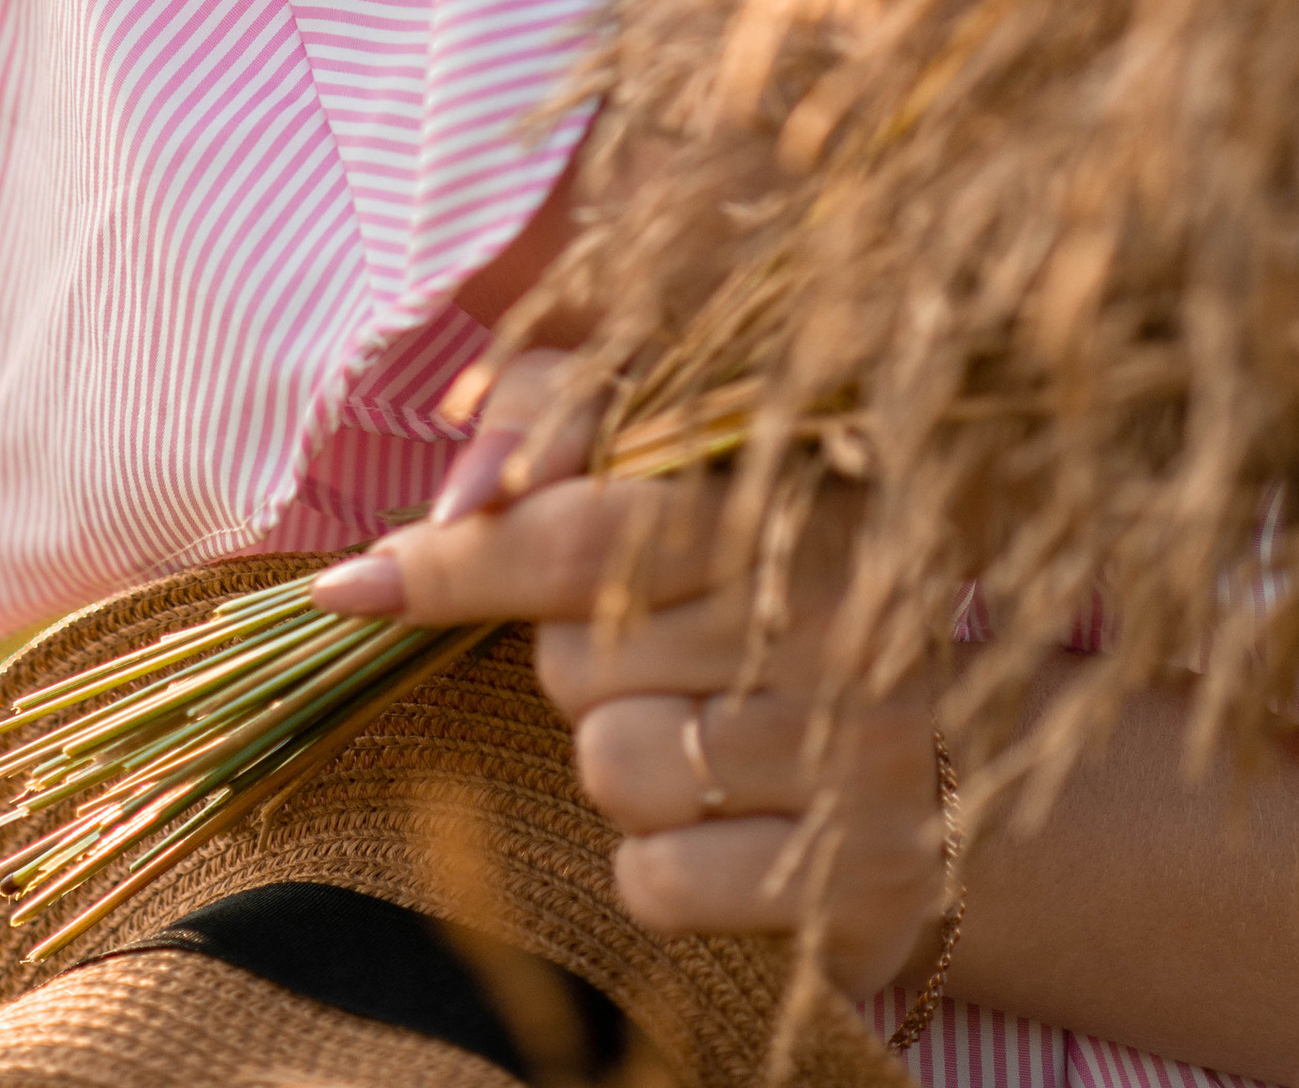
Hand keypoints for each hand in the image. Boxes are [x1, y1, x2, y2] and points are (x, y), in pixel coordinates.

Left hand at [313, 352, 953, 1007]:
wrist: (943, 775)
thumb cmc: (769, 598)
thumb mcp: (689, 473)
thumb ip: (559, 420)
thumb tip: (457, 484)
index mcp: (807, 494)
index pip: (590, 527)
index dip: (461, 558)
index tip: (355, 585)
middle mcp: (854, 614)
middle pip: (581, 658)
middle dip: (581, 668)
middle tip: (662, 660)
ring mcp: (873, 750)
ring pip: (612, 767)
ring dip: (620, 763)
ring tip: (702, 740)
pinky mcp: (864, 879)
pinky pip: (656, 879)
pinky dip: (659, 865)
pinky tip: (725, 828)